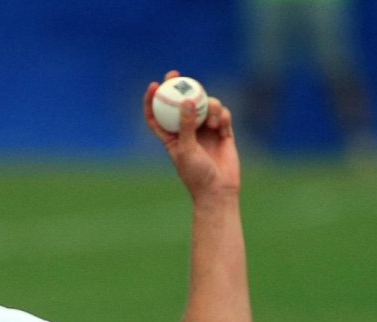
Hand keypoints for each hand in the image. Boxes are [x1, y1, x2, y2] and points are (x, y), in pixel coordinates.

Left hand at [143, 70, 240, 200]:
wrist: (218, 190)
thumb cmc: (196, 174)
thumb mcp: (186, 148)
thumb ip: (186, 124)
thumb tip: (186, 101)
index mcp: (172, 137)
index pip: (158, 115)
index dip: (153, 99)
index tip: (154, 85)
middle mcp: (188, 131)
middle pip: (182, 103)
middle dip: (180, 87)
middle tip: (177, 75)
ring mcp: (206, 130)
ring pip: (206, 106)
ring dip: (210, 107)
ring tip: (213, 122)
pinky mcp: (223, 132)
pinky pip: (223, 115)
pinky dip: (222, 115)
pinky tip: (222, 125)